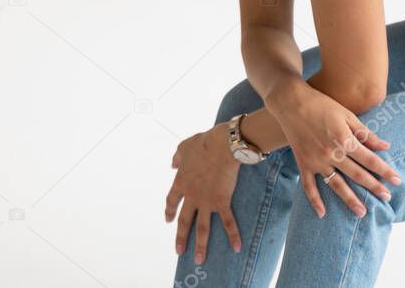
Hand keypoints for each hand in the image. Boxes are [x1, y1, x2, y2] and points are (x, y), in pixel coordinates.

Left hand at [165, 124, 241, 264]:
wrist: (221, 146)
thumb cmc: (203, 143)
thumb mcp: (183, 147)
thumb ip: (177, 157)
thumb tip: (172, 164)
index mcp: (181, 182)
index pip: (172, 201)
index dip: (170, 211)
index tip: (168, 220)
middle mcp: (191, 195)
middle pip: (185, 221)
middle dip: (181, 238)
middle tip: (179, 252)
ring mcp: (206, 200)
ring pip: (202, 228)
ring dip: (201, 245)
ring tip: (199, 260)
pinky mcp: (222, 201)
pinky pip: (227, 222)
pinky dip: (232, 235)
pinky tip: (236, 247)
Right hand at [272, 84, 401, 217]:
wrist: (290, 102)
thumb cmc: (321, 104)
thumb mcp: (346, 114)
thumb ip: (365, 133)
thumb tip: (385, 147)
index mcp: (343, 139)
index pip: (369, 159)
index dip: (385, 170)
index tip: (397, 181)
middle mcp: (330, 153)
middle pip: (357, 175)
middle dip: (374, 187)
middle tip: (387, 198)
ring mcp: (316, 160)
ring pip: (336, 185)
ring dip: (350, 199)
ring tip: (362, 212)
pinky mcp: (303, 162)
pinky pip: (309, 185)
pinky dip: (314, 200)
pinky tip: (322, 214)